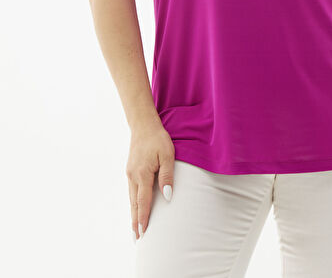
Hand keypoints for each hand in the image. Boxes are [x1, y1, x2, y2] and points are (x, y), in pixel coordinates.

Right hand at [126, 122, 174, 239]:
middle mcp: (133, 176)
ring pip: (131, 199)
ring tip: (136, 229)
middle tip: (137, 239)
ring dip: (133, 214)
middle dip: (136, 222)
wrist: (143, 126)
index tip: (143, 233)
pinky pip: (131, 191)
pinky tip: (135, 208)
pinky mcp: (130, 170)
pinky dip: (133, 203)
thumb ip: (167, 176)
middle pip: (134, 204)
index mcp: (142, 174)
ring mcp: (130, 173)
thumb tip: (167, 196)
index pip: (143, 202)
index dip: (143, 218)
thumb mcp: (167, 155)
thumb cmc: (158, 139)